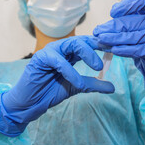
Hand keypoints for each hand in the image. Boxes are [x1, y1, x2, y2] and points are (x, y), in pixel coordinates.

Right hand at [0, 36, 114, 136]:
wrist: (30, 104)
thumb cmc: (50, 92)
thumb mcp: (76, 87)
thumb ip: (92, 84)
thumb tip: (113, 87)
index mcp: (68, 54)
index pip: (86, 44)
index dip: (100, 44)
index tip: (115, 48)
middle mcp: (60, 50)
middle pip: (80, 40)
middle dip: (96, 45)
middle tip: (110, 53)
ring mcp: (50, 52)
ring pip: (71, 44)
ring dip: (86, 53)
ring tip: (98, 67)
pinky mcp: (40, 58)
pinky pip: (57, 60)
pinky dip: (69, 71)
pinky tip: (78, 82)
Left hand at [93, 0, 144, 101]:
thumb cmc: (144, 42)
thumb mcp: (135, 28)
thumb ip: (125, 19)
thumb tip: (113, 11)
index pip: (141, 1)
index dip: (126, 5)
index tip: (112, 13)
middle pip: (132, 21)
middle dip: (111, 27)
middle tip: (97, 31)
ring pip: (132, 36)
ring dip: (114, 38)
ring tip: (101, 40)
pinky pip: (136, 50)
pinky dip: (123, 49)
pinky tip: (113, 49)